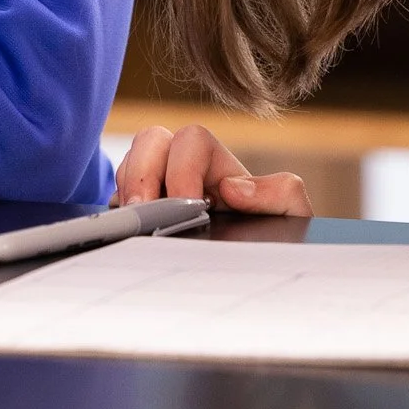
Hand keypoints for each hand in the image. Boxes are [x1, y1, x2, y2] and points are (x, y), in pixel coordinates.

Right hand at [111, 124, 311, 216]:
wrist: (251, 269)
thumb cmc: (272, 234)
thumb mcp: (291, 214)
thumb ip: (280, 194)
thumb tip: (232, 187)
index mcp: (217, 163)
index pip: (192, 139)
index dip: (183, 168)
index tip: (187, 205)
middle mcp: (184, 166)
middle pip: (152, 139)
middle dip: (142, 173)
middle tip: (143, 211)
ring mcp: (159, 186)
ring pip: (130, 162)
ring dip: (128, 188)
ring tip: (135, 223)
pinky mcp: (140, 209)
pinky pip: (117, 193)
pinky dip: (117, 207)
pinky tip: (129, 231)